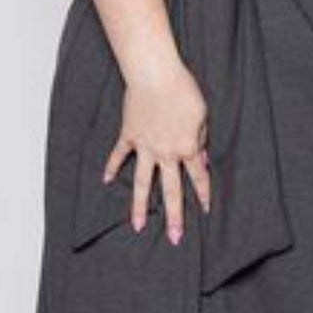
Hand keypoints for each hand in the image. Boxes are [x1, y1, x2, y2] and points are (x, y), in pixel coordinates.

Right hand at [104, 60, 212, 243]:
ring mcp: (144, 146)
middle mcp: (165, 153)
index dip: (204, 194)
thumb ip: (200, 140)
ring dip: (139, 206)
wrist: (155, 73)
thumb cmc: (183, 90)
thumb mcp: (202, 115)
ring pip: (141, 183)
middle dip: (175, 216)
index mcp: (186, 148)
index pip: (198, 177)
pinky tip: (104, 181)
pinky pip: (119, 155)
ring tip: (138, 227)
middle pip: (171, 191)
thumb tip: (201, 161)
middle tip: (176, 239)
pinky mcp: (128, 135)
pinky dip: (110, 167)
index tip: (208, 212)